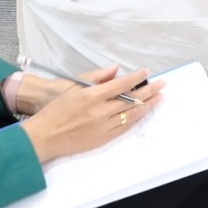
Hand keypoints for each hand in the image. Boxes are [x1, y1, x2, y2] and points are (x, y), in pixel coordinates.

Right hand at [23, 67, 161, 162]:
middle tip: (162, 84)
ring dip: (148, 105)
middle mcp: (100, 111)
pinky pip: (125, 127)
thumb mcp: (73, 87)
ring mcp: (103, 126)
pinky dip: (136, 119)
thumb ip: (96, 77)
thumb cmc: (56, 109)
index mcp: (92, 95)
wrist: (45, 136)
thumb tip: (116, 69)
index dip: (137, 77)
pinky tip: (144, 113)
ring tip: (159, 98)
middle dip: (150, 90)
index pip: (121, 84)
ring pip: (132, 114)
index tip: (147, 72)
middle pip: (131, 99)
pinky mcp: (103, 138)